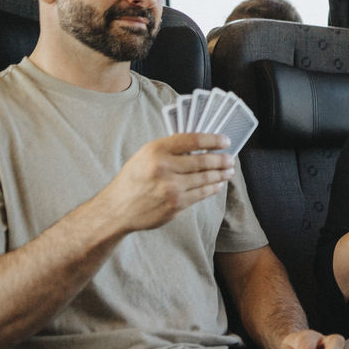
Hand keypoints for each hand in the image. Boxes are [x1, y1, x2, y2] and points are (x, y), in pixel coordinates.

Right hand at [97, 133, 234, 232]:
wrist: (117, 208)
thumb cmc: (134, 179)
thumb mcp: (145, 156)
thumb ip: (170, 150)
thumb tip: (202, 146)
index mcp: (156, 150)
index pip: (193, 140)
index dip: (213, 140)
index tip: (225, 141)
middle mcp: (164, 167)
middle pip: (203, 160)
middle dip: (222, 159)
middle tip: (230, 158)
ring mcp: (171, 187)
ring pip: (205, 177)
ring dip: (221, 174)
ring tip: (229, 170)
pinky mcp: (176, 204)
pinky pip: (202, 193)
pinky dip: (213, 187)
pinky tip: (218, 184)